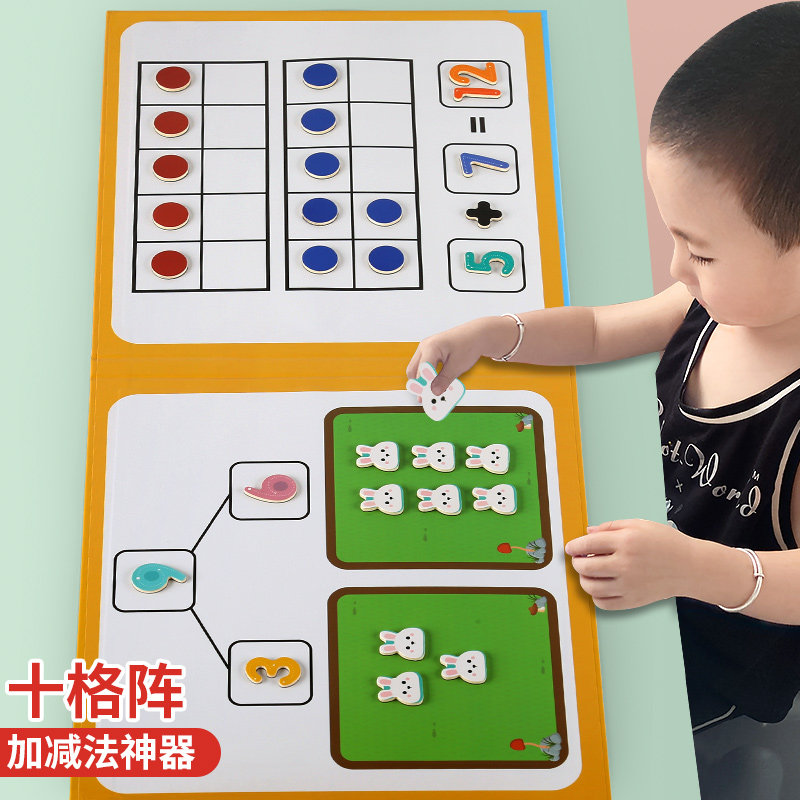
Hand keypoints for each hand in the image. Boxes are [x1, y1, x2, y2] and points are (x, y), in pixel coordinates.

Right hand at [406, 316, 517, 393]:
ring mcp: (426, 348)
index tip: (426, 399)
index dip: (423, 386)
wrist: (476, 334)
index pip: (422, 370)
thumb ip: (444, 380)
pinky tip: (435, 386)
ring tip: (429, 396)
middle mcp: (425, 346)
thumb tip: (433, 393)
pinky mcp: (429, 352)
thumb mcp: (457, 366)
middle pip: (414, 370)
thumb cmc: (468, 347)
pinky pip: (424, 366)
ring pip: (417, 369)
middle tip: (424, 400)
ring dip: (423, 382)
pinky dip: (428, 376)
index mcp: (431, 347)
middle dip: (419, 386)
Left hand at [564, 519, 694, 609]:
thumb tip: (586, 533)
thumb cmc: (665, 542)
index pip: (587, 545)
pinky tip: (600, 586)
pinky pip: (603, 603)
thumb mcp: (638, 524)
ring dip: (584, 579)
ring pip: (591, 587)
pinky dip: (596, 596)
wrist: (690, 567)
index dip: (574, 546)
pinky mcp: (633, 601)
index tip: (570, 548)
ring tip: (589, 573)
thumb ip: (610, 527)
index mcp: (625, 542)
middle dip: (577, 563)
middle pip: (585, 567)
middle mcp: (625, 564)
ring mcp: (629, 585)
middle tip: (579, 560)